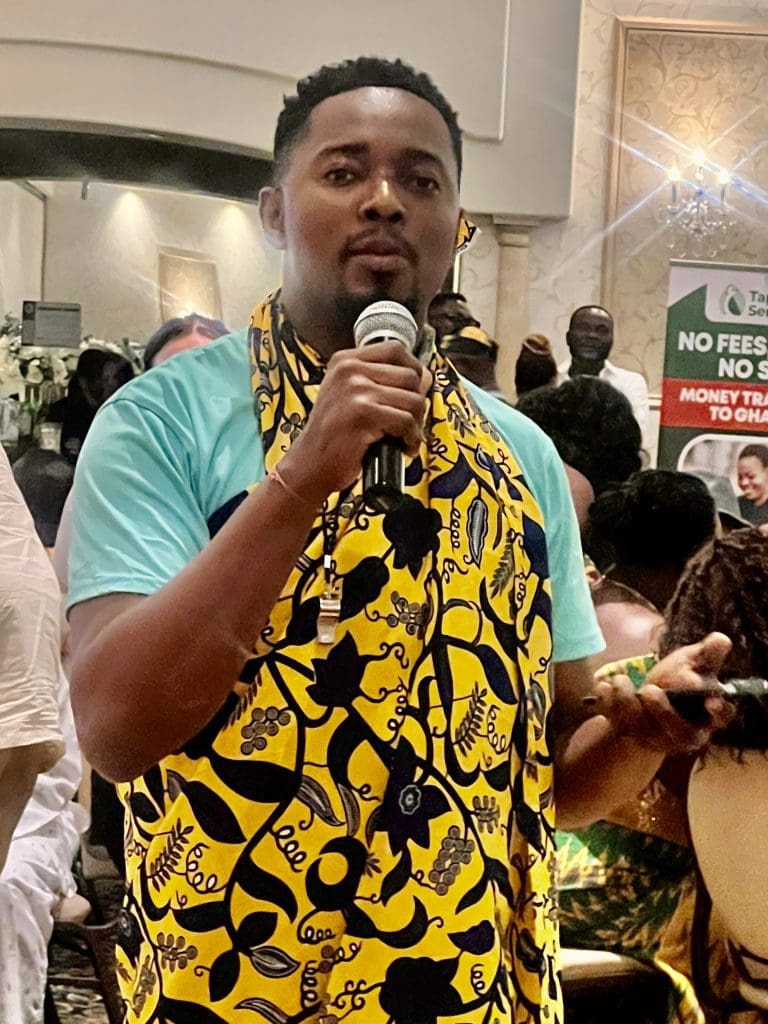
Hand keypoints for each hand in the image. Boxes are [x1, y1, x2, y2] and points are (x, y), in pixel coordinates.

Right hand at [278, 341, 431, 503]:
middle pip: (410, 376)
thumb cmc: (333, 435)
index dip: (414, 369)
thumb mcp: (352, 397)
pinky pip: (406, 421)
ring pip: (413, 400)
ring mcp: (355, 390)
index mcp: (345, 361)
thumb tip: (425, 376)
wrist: (310, 464)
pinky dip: (411, 438)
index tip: (415, 389)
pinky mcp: (363, 414)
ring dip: (416, 424)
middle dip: (418, 403)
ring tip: (405, 437)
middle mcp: (349, 371)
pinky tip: (403, 447)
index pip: (394, 350)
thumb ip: (384, 382)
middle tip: (409, 422)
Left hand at [588, 632, 733, 753]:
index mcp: (709, 714)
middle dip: (664, 712)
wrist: (650, 695)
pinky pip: (620, 725)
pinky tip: (602, 686)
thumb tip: (722, 639)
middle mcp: (687, 733)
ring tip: (620, 680)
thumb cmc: (681, 678)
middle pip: (680, 732)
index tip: (711, 702)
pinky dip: (608, 706)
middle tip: (649, 690)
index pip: (721, 717)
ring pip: (646, 730)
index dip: (718, 711)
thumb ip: (708, 652)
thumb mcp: (693, 661)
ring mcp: (659, 738)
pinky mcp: (634, 737)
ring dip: (629, 705)